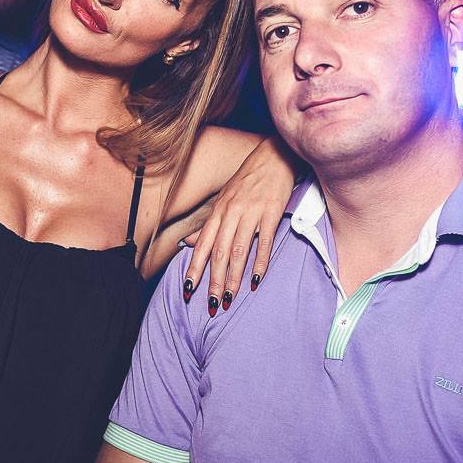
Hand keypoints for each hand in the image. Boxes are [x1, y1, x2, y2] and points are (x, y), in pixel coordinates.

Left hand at [184, 137, 295, 310]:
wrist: (273, 158)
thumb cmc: (247, 181)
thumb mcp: (224, 199)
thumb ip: (210, 225)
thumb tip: (189, 243)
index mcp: (218, 212)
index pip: (203, 245)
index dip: (194, 269)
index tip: (188, 290)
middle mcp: (231, 213)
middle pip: (219, 253)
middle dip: (214, 281)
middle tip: (212, 304)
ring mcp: (251, 213)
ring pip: (239, 251)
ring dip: (234, 277)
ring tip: (230, 298)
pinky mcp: (271, 213)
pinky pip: (264, 243)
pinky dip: (260, 263)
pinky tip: (255, 280)